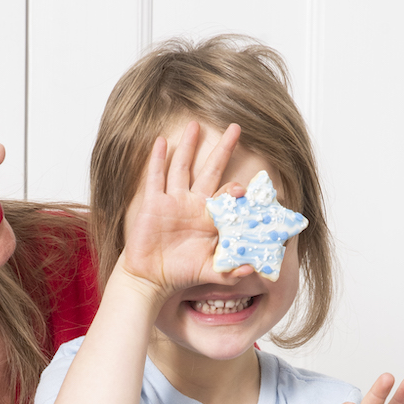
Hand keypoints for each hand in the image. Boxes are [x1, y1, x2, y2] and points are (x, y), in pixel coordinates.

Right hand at [119, 120, 252, 298]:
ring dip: (189, 146)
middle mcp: (193, 204)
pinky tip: (163, 142)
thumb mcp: (210, 272)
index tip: (243, 189)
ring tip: (195, 125)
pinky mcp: (154, 203)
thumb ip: (231, 271)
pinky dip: (158, 160)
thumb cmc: (181, 273)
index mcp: (209, 218)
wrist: (151, 278)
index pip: (227, 196)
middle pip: (211, 170)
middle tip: (236, 127)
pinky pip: (156, 177)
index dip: (235, 190)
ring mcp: (173, 201)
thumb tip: (252, 269)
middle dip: (223, 149)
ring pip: (182, 167)